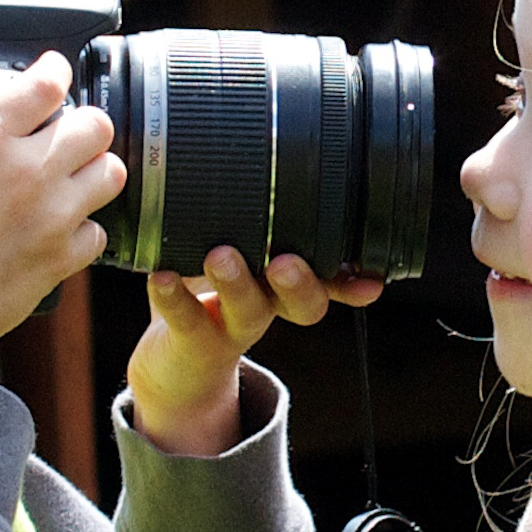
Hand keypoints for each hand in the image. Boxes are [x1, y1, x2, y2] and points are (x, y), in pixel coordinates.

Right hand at [0, 49, 125, 370]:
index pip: (49, 81)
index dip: (54, 71)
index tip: (50, 74)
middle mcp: (27, 168)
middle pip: (95, 123)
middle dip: (80, 121)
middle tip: (60, 132)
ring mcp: (51, 215)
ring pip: (110, 172)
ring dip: (92, 169)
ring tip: (69, 175)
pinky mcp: (61, 256)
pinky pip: (99, 230)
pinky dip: (85, 226)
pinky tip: (59, 226)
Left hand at [128, 246, 381, 455]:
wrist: (175, 367)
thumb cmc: (210, 294)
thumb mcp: (237, 257)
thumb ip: (249, 222)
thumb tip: (252, 163)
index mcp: (284, 284)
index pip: (330, 281)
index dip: (352, 283)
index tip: (371, 282)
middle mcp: (268, 306)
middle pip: (302, 302)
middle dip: (300, 283)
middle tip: (285, 262)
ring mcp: (233, 327)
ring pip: (248, 310)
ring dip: (238, 283)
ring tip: (220, 256)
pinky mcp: (194, 341)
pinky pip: (186, 319)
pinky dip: (173, 297)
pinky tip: (159, 275)